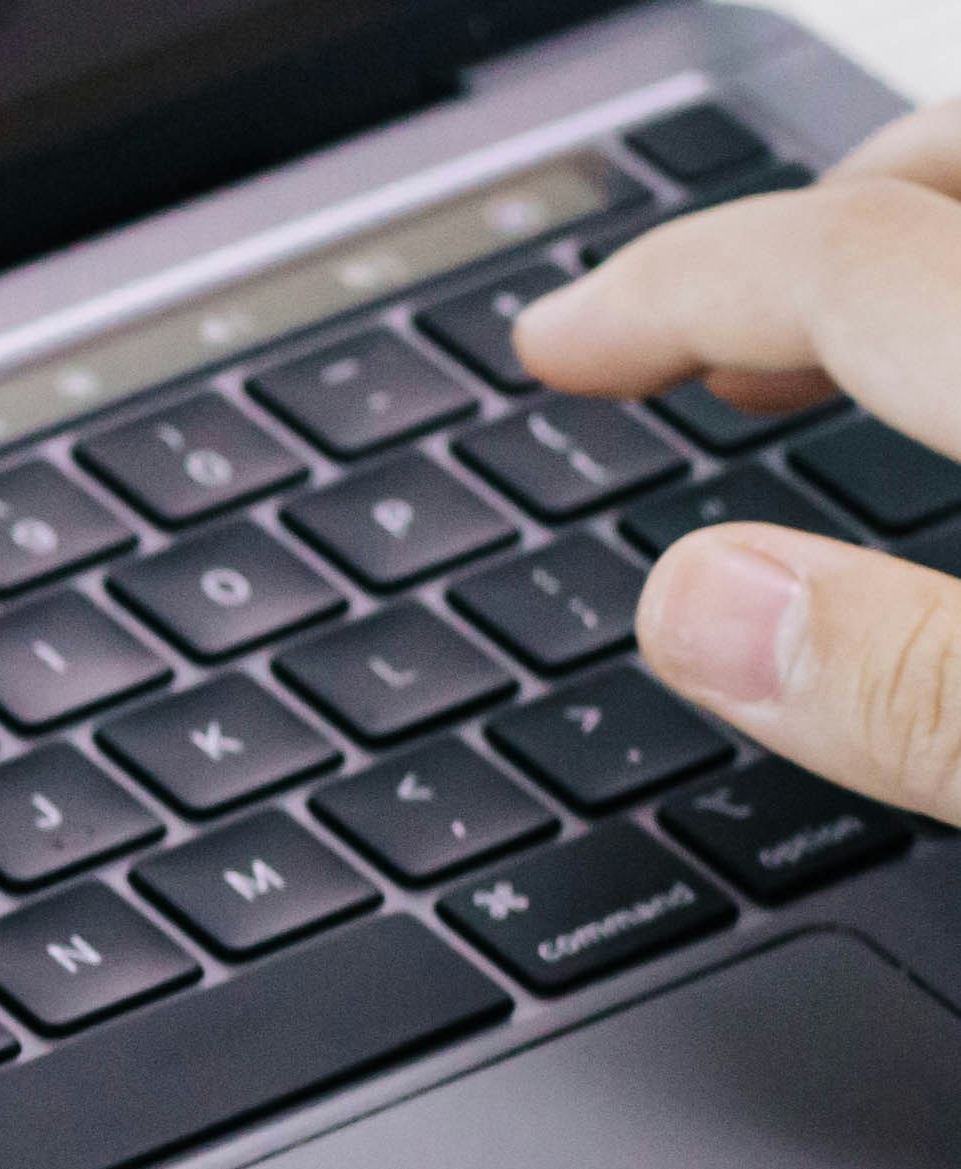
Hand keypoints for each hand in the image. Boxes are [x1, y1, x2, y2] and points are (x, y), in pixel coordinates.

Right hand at [516, 97, 960, 819]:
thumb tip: (697, 606)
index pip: (846, 263)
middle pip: (951, 174)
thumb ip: (913, 682)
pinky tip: (960, 422)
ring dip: (917, 248)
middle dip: (806, 223)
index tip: (559, 348)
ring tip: (831, 356)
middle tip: (688, 337)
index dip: (670, 294)